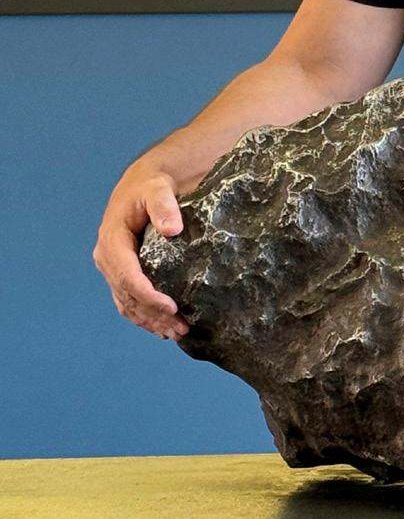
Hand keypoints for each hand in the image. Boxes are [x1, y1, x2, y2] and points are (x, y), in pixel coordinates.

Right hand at [92, 157, 190, 340]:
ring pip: (127, 303)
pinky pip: (129, 301)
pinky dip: (144, 317)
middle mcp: (108, 258)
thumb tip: (172, 229)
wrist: (142, 185)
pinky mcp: (122, 273)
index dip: (148, 294)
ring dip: (150, 321)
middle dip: (153, 314)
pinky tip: (162, 328)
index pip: (127, 275)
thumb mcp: (158, 190)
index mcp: (112, 241)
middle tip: (180, 327)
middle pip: (128, 295)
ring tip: (176, 332)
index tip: (171, 307)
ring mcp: (113, 268)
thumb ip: (164, 206)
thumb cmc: (151, 187)